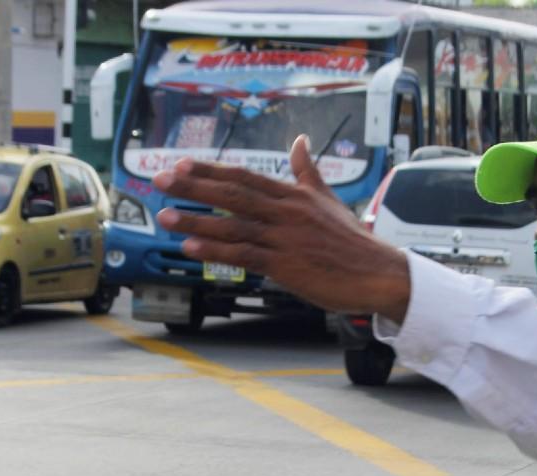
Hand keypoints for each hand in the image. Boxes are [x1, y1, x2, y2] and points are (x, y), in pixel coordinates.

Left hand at [152, 134, 410, 322]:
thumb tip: (300, 141)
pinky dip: (216, 249)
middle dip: (193, 186)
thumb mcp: (327, 200)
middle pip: (233, 194)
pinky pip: (244, 255)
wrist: (377, 273)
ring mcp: (285, 239)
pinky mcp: (286, 265)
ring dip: (197, 220)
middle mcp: (286, 212)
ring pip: (233, 225)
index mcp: (294, 195)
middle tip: (160, 179)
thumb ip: (308, 171)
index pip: (245, 177)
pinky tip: (192, 246)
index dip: (211, 170)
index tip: (181, 165)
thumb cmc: (351, 241)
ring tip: (166, 215)